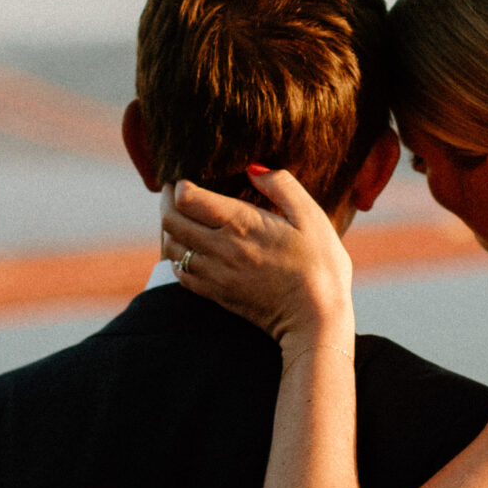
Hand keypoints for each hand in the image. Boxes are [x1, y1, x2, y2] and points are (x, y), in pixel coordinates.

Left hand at [160, 167, 354, 352]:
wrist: (316, 319)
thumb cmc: (321, 265)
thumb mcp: (311, 217)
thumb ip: (281, 185)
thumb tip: (253, 167)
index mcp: (242, 224)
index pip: (188, 199)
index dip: (180, 185)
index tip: (185, 179)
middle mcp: (221, 248)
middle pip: (171, 221)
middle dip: (167, 202)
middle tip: (172, 193)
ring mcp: (215, 275)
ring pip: (173, 248)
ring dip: (170, 230)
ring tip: (180, 218)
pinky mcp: (216, 295)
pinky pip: (181, 274)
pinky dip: (178, 258)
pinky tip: (189, 251)